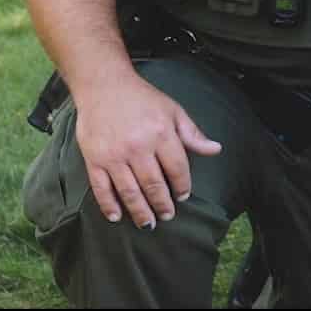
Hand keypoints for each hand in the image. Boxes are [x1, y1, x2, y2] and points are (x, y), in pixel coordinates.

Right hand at [72, 69, 222, 229]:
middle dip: (163, 204)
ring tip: (148, 224)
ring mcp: (114, 155)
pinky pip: (101, 188)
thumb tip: (216, 150)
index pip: (177, 169)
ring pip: (130, 191)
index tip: (183, 196)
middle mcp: (138, 146)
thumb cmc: (142, 98)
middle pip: (154, 185)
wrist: (103, 85)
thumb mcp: (173, 111)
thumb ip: (193, 134)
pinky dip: (109, 205)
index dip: (182, 186)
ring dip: (140, 211)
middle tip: (167, 216)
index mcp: (161, 133)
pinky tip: (117, 217)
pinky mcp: (94, 159)